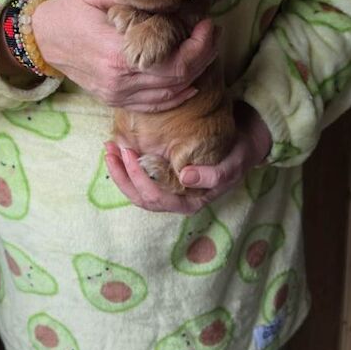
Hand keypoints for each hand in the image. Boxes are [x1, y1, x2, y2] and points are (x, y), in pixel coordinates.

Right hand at [32, 0, 218, 112]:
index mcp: (118, 53)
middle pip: (179, 80)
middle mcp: (120, 80)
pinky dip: (176, 93)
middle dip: (204, 57)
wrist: (42, 39)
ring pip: (170, 95)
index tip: (209, 24)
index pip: (175, 62)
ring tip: (204, 49)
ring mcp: (117, 94)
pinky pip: (154, 104)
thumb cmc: (71, 11)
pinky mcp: (114, 100)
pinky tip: (190, 79)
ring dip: (194, 74)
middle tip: (212, 33)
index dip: (201, 46)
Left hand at [104, 102, 271, 212]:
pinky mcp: (165, 178)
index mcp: (189, 202)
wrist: (242, 147)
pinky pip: (140, 179)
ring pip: (136, 191)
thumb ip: (213, 175)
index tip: (130, 152)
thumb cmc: (237, 157)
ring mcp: (169, 191)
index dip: (138, 178)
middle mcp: (176, 200)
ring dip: (119, 172)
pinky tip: (120, 149)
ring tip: (109, 148)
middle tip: (110, 149)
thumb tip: (185, 177)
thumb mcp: (231, 166)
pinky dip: (127, 167)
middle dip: (121, 176)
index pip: (156, 198)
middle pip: (140, 198)